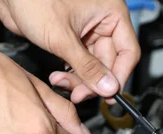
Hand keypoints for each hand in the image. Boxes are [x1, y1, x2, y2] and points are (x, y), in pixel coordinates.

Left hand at [0, 0, 140, 103]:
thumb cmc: (34, 0)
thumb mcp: (62, 38)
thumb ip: (88, 67)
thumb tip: (109, 87)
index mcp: (111, 13)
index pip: (128, 52)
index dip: (119, 76)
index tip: (107, 94)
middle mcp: (103, 22)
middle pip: (110, 63)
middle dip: (93, 82)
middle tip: (78, 95)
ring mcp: (88, 32)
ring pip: (94, 67)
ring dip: (79, 81)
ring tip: (61, 84)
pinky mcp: (73, 40)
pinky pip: (80, 65)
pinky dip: (71, 75)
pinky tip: (58, 78)